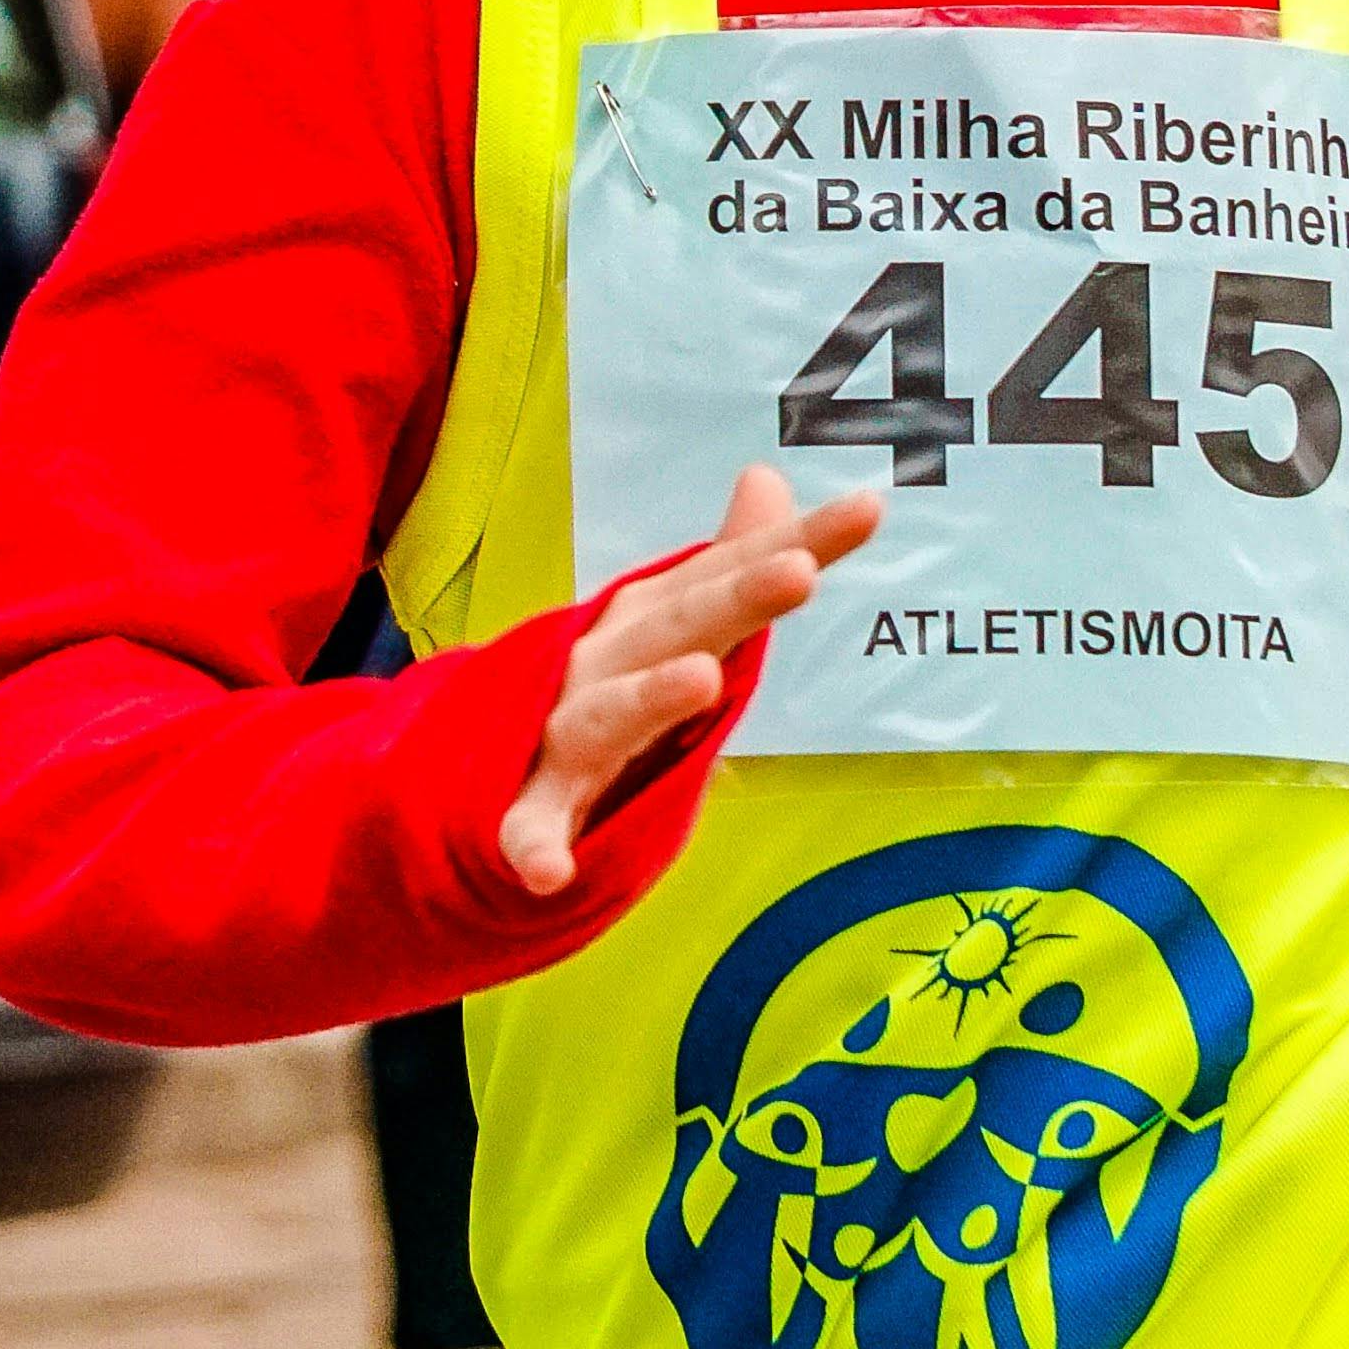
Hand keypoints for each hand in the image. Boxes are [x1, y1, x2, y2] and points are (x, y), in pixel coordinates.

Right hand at [503, 464, 884, 895]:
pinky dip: (533, 845)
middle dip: (738, 596)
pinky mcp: (528, 804)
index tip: (869, 508)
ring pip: (607, 712)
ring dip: (650, 696)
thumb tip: (767, 476)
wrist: (480, 751)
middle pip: (680, 623)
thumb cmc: (607, 680)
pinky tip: (550, 872)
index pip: (732, 572)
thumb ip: (729, 557)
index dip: (800, 540)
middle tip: (800, 571)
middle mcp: (606, 658)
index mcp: (651, 618)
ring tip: (702, 680)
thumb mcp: (670, 616)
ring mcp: (561, 730)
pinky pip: (528, 826)